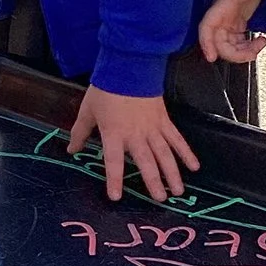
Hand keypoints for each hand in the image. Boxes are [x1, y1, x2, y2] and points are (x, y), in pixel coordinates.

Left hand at [68, 85, 198, 202]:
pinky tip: (194, 166)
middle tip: (161, 200)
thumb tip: (71, 150)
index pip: (114, 161)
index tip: (116, 197)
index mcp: (114, 134)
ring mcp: (153, 128)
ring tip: (178, 191)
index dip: (114, 179)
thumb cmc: (106, 89)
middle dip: (154, 182)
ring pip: (165, 154)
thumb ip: (80, 133)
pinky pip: (177, 139)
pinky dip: (186, 152)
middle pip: (146, 162)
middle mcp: (136, 134)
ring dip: (173, 173)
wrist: (129, 66)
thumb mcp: (87, 111)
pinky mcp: (164, 120)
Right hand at [198, 0, 265, 65]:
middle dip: (234, 54)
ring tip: (261, 43)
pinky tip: (260, 42)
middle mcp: (222, 16)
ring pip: (228, 46)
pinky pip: (236, 43)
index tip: (211, 57)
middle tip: (253, 54)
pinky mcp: (236, 25)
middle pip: (218, 43)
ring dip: (243, 52)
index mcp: (222, 5)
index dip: (206, 43)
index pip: (207, 26)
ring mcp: (229, 22)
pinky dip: (247, 48)